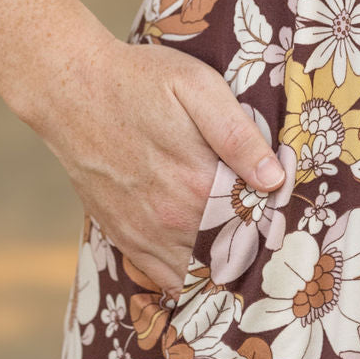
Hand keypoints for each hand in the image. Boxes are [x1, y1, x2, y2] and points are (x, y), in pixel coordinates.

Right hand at [30, 30, 287, 296]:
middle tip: (274, 235)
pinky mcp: (122, 236)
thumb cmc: (138, 80)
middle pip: (232, 255)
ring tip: (242, 248)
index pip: (256, 225)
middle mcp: (171, 218)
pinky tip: (203, 259)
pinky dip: (188, 277)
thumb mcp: (197, 86)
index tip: (290, 218)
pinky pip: (164, 278)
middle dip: (256, 248)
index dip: (277, 224)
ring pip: (200, 273)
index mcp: (199, 182)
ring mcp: (144, 233)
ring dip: (223, 267)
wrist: (69, 89)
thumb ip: (238, 134)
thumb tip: (274, 179)